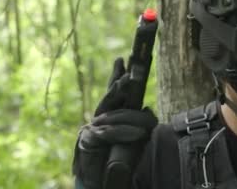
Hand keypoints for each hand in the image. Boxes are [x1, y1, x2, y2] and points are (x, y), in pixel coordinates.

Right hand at [72, 58, 157, 188]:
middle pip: (111, 97)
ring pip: (112, 114)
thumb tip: (147, 109)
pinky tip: (139, 133)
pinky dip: (124, 133)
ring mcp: (92, 128)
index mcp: (111, 115)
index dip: (118, 75)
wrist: (102, 183)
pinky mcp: (88, 142)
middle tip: (132, 70)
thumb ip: (140, 123)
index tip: (124, 59)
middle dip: (121, 83)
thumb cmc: (119, 160)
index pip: (114, 92)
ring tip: (137, 95)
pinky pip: (109, 134)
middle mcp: (100, 118)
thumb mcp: (136, 139)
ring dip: (126, 105)